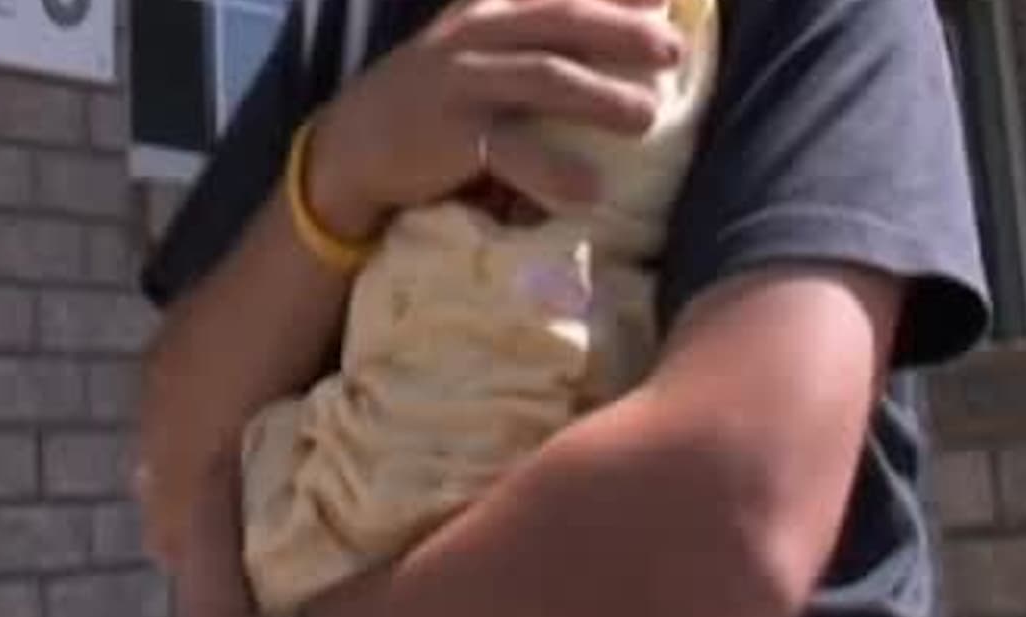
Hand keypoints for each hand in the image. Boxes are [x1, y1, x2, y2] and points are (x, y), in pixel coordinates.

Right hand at [305, 0, 683, 238]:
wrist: (352, 144)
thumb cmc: (435, 99)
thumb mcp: (476, 48)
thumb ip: (534, 37)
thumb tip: (629, 31)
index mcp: (490, 9)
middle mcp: (477, 32)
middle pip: (562, 21)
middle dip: (623, 33)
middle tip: (673, 53)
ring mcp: (462, 80)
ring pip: (545, 78)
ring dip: (602, 97)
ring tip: (647, 120)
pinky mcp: (451, 133)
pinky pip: (512, 150)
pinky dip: (554, 171)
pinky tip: (590, 189)